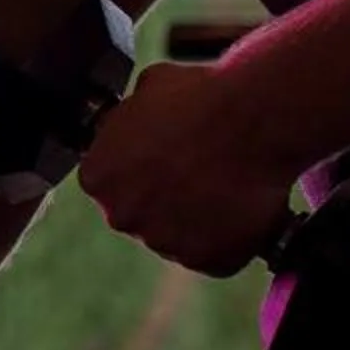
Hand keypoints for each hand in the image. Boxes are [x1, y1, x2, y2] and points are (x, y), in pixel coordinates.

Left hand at [74, 61, 297, 277]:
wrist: (252, 122)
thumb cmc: (200, 98)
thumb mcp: (148, 88)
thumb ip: (128, 118)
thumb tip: (131, 119)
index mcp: (97, 176)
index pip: (111, 182)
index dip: (142, 169)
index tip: (167, 158)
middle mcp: (121, 216)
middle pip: (142, 212)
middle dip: (167, 197)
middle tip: (199, 171)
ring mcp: (162, 243)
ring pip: (178, 236)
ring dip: (198, 218)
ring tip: (226, 184)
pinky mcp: (205, 260)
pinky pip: (215, 254)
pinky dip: (230, 237)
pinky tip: (243, 205)